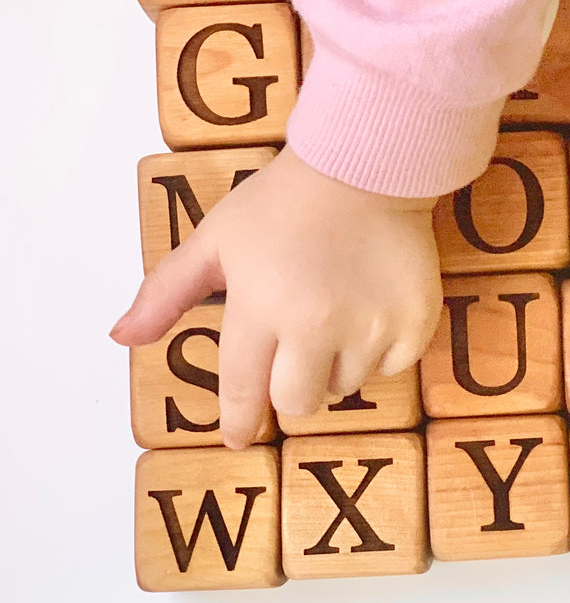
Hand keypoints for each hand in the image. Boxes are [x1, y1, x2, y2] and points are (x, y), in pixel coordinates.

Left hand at [111, 147, 443, 448]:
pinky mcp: (414, 321)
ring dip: (337, 366)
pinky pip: (394, 366)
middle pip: (299, 402)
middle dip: (292, 388)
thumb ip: (167, 292)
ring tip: (337, 319)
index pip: (243, 389)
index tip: (239, 437)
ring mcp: (370, 327)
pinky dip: (381, 352)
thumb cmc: (283, 201)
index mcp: (261, 309)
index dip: (240, 420)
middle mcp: (316, 326)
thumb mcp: (216, 240)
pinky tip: (371, 314)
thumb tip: (121, 338)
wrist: (366, 166)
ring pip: (348, 385)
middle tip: (296, 357)